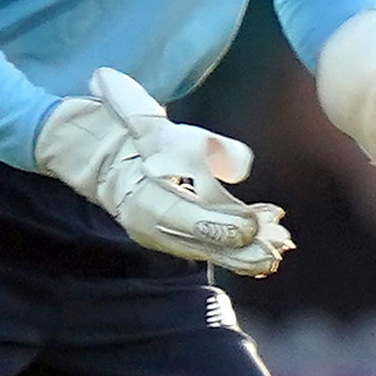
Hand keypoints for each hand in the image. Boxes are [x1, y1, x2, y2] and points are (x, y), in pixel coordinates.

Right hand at [36, 68, 292, 273]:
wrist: (95, 147)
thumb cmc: (130, 131)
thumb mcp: (156, 124)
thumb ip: (199, 144)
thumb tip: (239, 167)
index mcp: (144, 198)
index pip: (188, 220)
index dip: (223, 224)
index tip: (255, 222)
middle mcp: (151, 222)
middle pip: (201, 243)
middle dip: (240, 250)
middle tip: (275, 250)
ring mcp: (161, 232)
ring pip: (208, 248)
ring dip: (245, 251)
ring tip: (280, 249)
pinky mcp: (174, 232)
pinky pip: (208, 243)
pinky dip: (238, 245)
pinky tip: (273, 243)